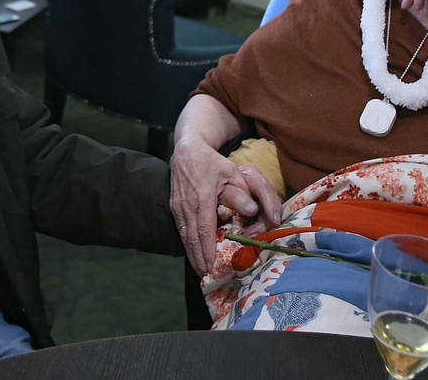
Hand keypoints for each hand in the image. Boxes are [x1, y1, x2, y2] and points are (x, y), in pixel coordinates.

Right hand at [169, 139, 282, 274]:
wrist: (186, 151)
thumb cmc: (213, 162)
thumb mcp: (232, 171)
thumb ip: (243, 192)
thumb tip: (253, 211)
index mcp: (202, 197)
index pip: (204, 229)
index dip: (208, 250)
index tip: (212, 266)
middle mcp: (187, 204)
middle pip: (192, 238)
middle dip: (199, 259)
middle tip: (208, 276)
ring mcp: (178, 207)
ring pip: (185, 236)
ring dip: (192, 255)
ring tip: (201, 271)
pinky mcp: (174, 208)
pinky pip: (181, 230)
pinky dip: (187, 245)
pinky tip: (193, 255)